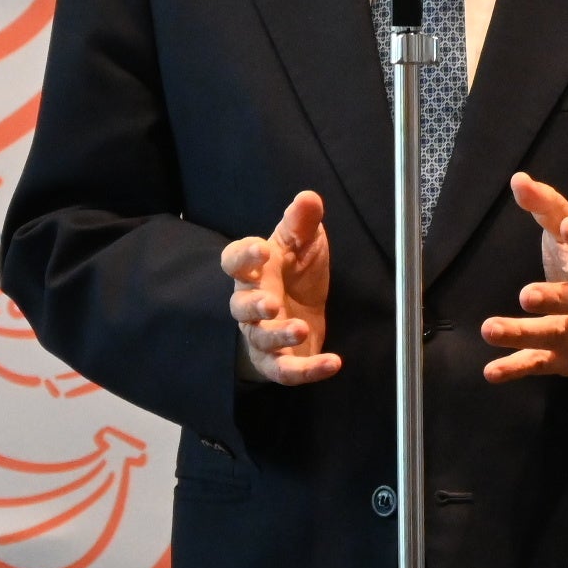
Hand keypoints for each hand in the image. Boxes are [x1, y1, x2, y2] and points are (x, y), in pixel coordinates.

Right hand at [222, 190, 339, 384]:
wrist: (301, 310)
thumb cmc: (295, 272)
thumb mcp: (302, 243)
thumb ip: (302, 223)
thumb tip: (309, 197)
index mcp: (253, 271)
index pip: (234, 261)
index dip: (244, 257)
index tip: (261, 250)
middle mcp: (251, 304)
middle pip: (241, 306)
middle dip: (254, 305)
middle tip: (272, 301)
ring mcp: (262, 335)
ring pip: (261, 339)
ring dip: (278, 336)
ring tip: (300, 328)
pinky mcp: (279, 362)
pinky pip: (288, 370)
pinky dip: (309, 370)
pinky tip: (333, 362)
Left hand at [481, 172, 567, 381]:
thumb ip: (548, 207)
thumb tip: (518, 179)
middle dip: (555, 298)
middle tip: (527, 294)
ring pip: (553, 336)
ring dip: (521, 334)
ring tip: (489, 328)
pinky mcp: (563, 359)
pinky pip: (538, 365)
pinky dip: (515, 369)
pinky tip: (491, 371)